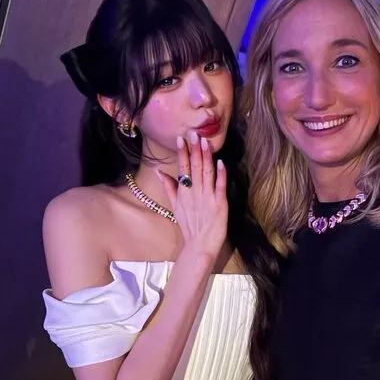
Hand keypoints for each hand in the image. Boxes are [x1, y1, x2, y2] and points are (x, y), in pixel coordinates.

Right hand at [158, 130, 227, 261]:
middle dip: (194, 149)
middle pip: (193, 167)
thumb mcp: (175, 206)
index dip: (182, 152)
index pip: (182, 168)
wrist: (199, 246)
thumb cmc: (189, 226)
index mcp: (184, 192)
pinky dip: (220, 174)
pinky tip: (220, 162)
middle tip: (193, 133)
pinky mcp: (220, 204)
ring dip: (205, 157)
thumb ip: (169, 187)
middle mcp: (194, 193)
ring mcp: (207, 198)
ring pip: (206, 173)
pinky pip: (220, 186)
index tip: (181, 138)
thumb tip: (159, 172)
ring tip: (204, 142)